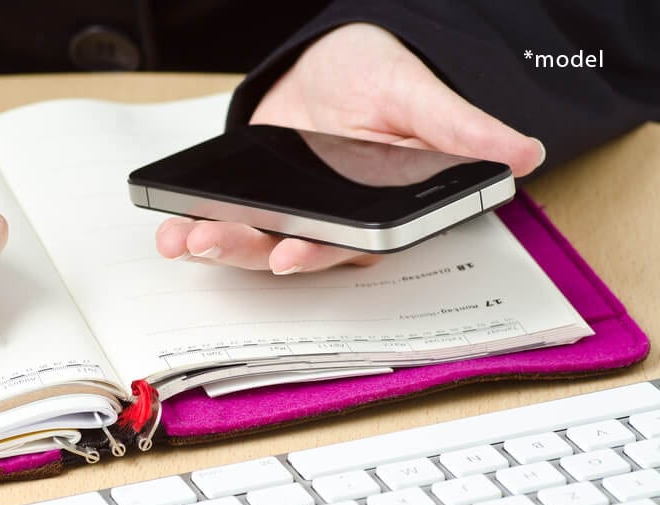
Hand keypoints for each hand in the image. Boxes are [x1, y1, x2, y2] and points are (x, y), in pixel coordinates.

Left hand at [155, 22, 544, 273]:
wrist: (338, 62)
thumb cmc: (386, 78)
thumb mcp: (420, 94)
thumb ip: (461, 127)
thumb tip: (524, 153)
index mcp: (377, 209)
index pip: (352, 241)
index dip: (320, 250)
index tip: (288, 253)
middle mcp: (332, 220)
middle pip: (291, 248)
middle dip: (248, 250)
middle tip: (208, 242)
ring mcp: (290, 210)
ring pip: (254, 240)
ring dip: (215, 243)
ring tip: (179, 239)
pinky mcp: (256, 196)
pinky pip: (225, 215)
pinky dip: (195, 220)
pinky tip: (168, 223)